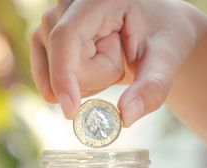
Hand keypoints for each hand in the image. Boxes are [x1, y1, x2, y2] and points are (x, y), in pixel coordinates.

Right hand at [30, 0, 197, 125]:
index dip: (63, 73)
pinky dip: (73, 85)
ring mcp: (50, 23)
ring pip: (52, 78)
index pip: (66, 36)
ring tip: (109, 57)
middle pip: (62, 62)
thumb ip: (151, 87)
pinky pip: (47, 83)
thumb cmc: (161, 37)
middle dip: (93, 78)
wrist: (152, 30)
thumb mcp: (166, 60)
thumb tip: (126, 117)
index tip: (70, 109)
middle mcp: (66, 5)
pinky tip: (92, 64)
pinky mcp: (41, 40)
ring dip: (85, 82)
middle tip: (123, 57)